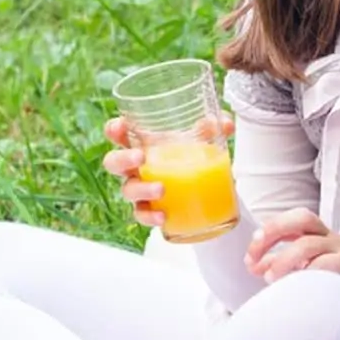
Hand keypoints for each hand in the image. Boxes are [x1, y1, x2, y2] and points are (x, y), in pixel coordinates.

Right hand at [101, 113, 233, 229]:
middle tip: (140, 157)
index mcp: (142, 143)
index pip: (118, 134)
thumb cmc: (191, 155)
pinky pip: (142, 214)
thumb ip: (212, 127)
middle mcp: (136, 166)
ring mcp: (140, 188)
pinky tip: (163, 215)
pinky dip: (150, 216)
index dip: (114, 129)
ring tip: (161, 189)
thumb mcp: (202, 138)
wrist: (203, 185)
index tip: (122, 125)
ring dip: (142, 189)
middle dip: (122, 159)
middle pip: (113, 162)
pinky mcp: (150, 209)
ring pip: (128, 190)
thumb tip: (225, 123)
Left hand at [245, 208, 339, 302]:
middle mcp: (331, 238)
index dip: (268, 234)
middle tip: (255, 257)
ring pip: (311, 243)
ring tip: (271, 278)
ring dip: (286, 259)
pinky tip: (300, 286)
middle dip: (274, 232)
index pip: (293, 222)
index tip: (250, 259)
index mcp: (320, 236)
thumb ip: (287, 265)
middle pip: (302, 219)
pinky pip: (332, 264)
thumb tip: (258, 267)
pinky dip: (312, 272)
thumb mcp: (314, 268)